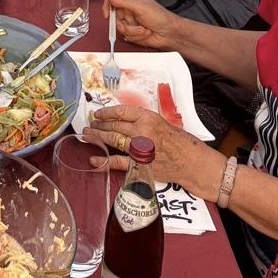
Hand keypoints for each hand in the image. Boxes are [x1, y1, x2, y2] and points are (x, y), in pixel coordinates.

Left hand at [89, 103, 221, 199]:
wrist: (190, 161)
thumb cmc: (178, 141)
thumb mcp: (161, 122)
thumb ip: (142, 121)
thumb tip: (122, 119)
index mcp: (147, 117)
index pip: (121, 111)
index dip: (106, 112)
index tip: (97, 113)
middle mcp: (141, 131)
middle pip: (114, 126)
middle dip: (99, 125)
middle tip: (89, 125)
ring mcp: (139, 149)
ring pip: (113, 140)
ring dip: (98, 138)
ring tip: (87, 135)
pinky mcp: (139, 165)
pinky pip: (117, 163)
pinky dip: (104, 161)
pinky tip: (93, 160)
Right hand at [102, 0, 179, 50]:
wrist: (170, 34)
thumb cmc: (161, 17)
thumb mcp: (141, 7)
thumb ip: (123, 1)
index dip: (108, 6)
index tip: (107, 14)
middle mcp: (130, 10)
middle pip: (115, 15)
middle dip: (122, 22)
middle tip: (127, 24)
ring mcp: (131, 22)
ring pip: (120, 27)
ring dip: (132, 30)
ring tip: (143, 28)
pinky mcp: (133, 33)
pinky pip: (126, 35)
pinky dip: (135, 36)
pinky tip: (145, 33)